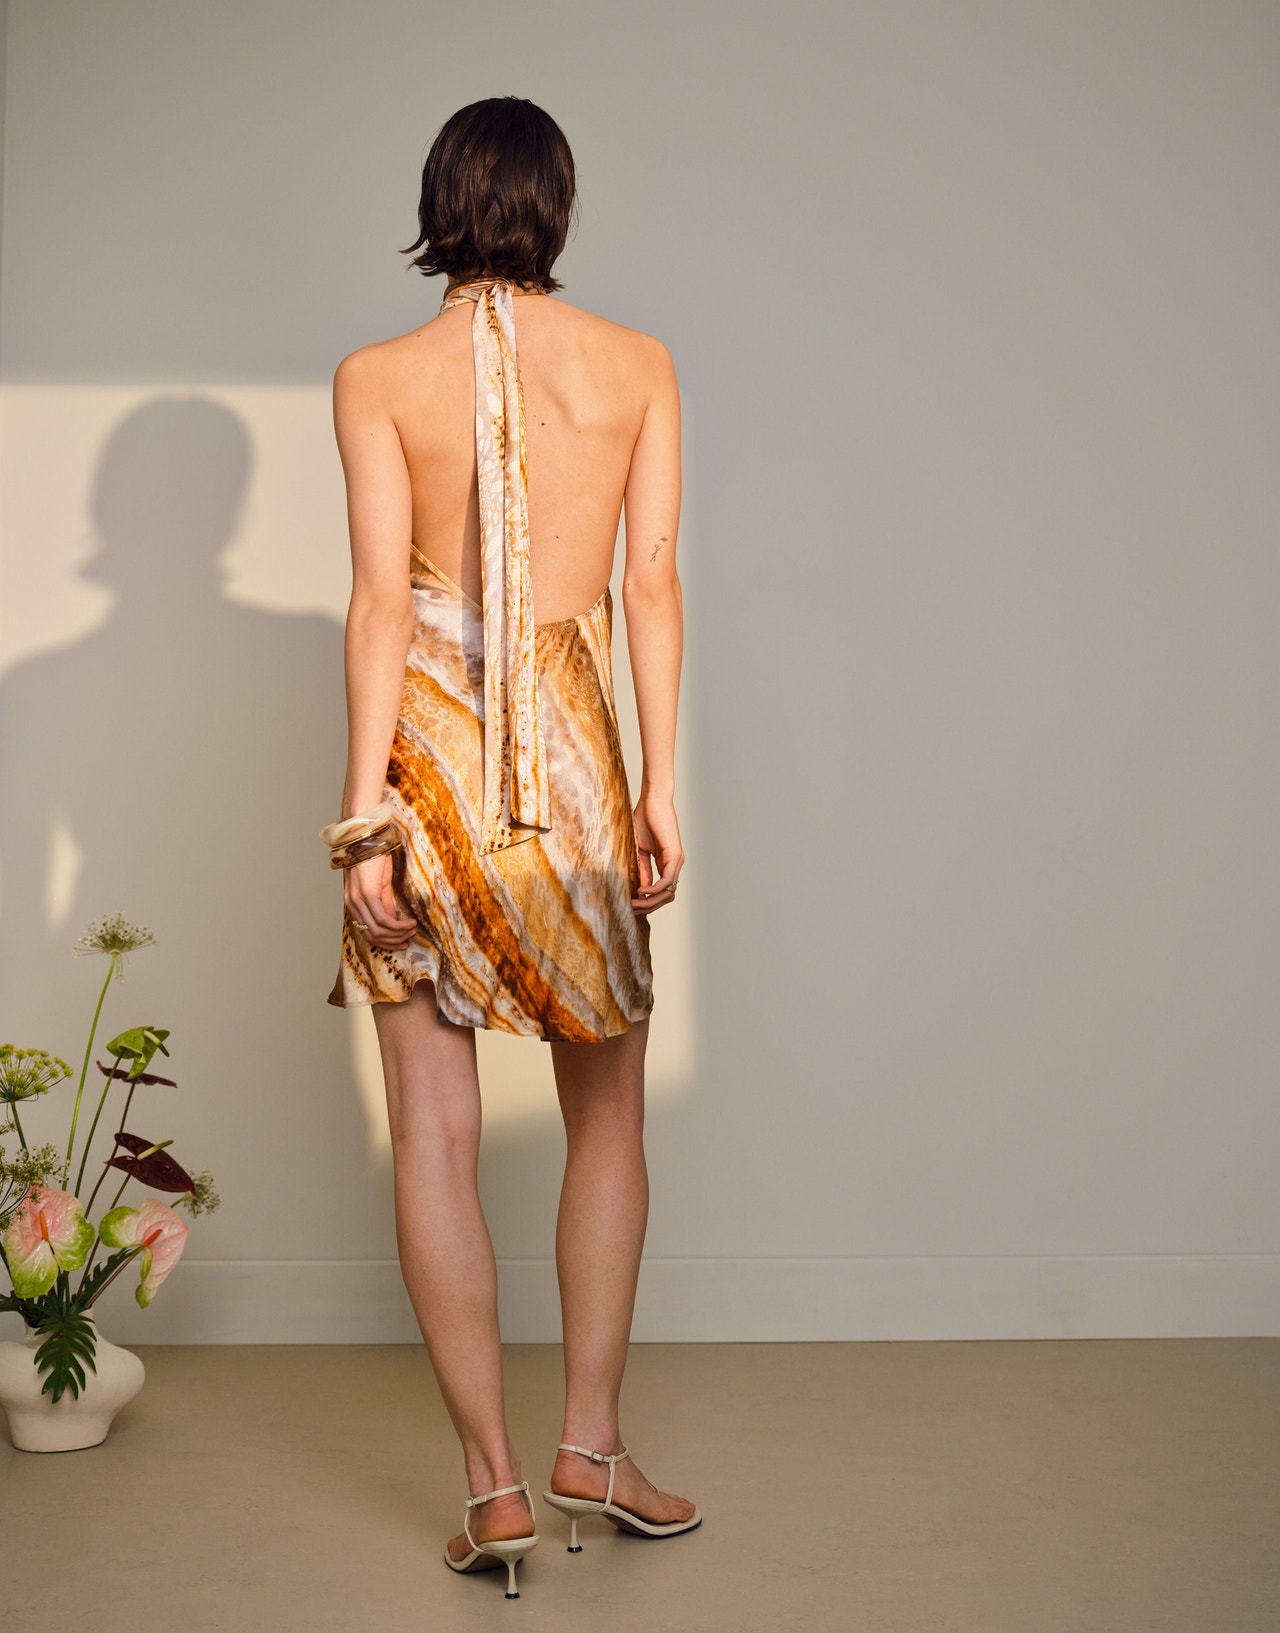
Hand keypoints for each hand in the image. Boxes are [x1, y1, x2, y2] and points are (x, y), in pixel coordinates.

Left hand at [343, 852, 417, 949]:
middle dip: (392, 940)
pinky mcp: (368, 894)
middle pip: (371, 935)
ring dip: (397, 934)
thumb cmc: (373, 859)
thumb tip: (393, 921)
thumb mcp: (380, 885)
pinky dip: (398, 925)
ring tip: (412, 928)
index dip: (385, 941)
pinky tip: (409, 922)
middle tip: (409, 937)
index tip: (401, 941)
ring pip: (377, 930)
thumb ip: (385, 904)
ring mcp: (359, 900)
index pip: (366, 932)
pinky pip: (382, 919)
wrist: (368, 839)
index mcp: (353, 903)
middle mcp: (353, 905)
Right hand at [633, 792, 682, 913]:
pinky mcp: (675, 855)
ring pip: (668, 892)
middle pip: (666, 896)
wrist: (652, 800)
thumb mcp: (640, 850)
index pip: (662, 892)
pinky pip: (667, 881)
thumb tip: (641, 889)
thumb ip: (643, 869)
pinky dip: (655, 889)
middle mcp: (675, 865)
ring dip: (650, 901)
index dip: (647, 902)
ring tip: (634, 903)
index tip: (631, 905)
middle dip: (649, 906)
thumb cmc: (645, 820)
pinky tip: (641, 891)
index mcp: (666, 863)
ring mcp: (677, 861)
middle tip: (632, 909)